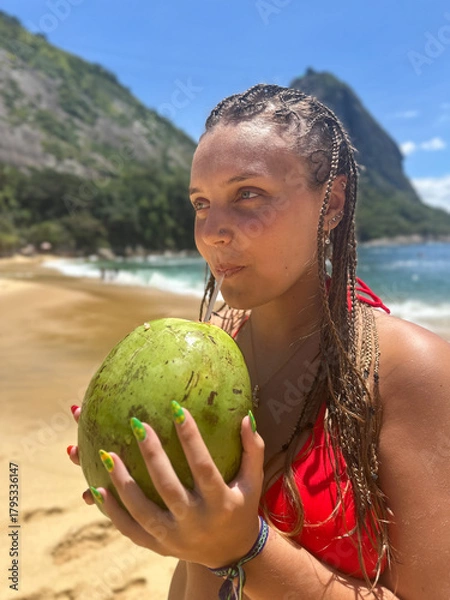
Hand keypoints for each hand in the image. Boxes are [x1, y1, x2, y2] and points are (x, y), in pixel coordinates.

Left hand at [69, 404, 264, 568]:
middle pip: (168, 488)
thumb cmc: (241, 506)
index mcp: (220, 503)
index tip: (177, 408)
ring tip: (108, 453)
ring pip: (143, 511)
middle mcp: (196, 522)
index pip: (203, 466)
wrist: (230, 553)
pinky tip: (97, 488)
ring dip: (123, 483)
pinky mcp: (158, 547)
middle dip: (152, 455)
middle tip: (138, 424)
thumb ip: (253, 449)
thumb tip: (245, 417)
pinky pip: (130, 530)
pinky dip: (113, 512)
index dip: (191, 438)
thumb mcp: (253, 481)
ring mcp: (174, 538)